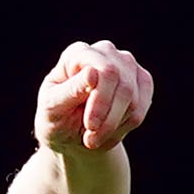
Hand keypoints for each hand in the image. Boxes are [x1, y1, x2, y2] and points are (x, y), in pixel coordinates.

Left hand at [37, 40, 152, 155]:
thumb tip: (93, 73)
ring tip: (93, 139)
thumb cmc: (56, 117)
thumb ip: (70, 90)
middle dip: (109, 119)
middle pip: (124, 86)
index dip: (102, 100)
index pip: (106, 71)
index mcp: (78, 53)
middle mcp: (105, 52)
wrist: (69, 133)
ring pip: (133, 101)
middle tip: (90, 141)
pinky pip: (140, 109)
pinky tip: (107, 132)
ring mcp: (127, 65)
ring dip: (113, 128)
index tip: (90, 126)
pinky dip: (124, 128)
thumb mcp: (52, 108)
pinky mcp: (141, 82)